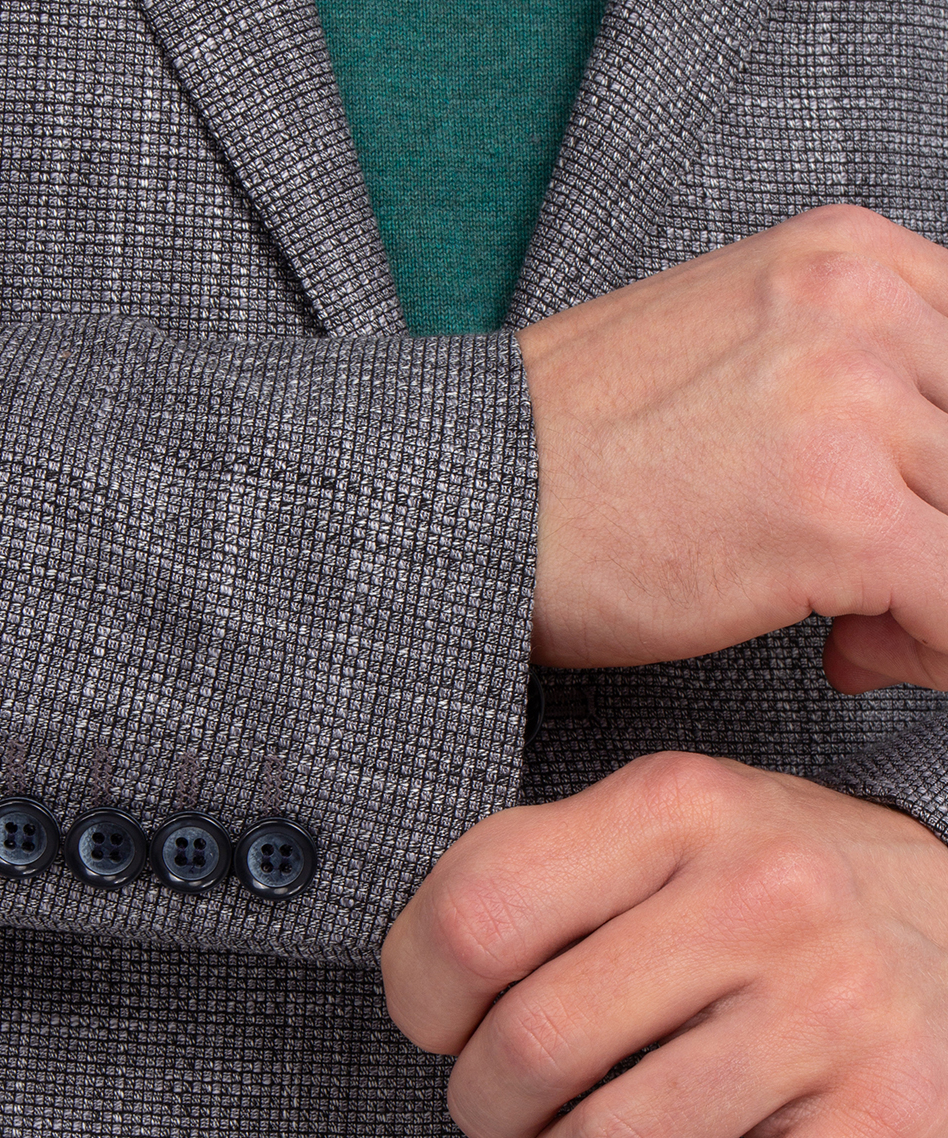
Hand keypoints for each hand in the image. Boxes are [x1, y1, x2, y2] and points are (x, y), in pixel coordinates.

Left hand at [380, 752, 947, 1137]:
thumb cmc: (787, 880)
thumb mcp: (674, 820)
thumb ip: (548, 863)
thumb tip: (426, 973)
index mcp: (678, 805)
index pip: (478, 911)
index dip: (420, 992)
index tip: (438, 1021)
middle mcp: (760, 897)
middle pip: (530, 1044)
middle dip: (482, 1103)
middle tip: (503, 1101)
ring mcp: (833, 1012)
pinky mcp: (892, 1124)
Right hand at [517, 204, 947, 691]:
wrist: (460, 495)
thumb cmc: (569, 451)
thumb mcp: (732, 357)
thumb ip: (848, 386)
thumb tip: (926, 504)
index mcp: (849, 258)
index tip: (912, 526)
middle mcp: (865, 306)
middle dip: (947, 534)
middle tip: (885, 597)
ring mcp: (852, 402)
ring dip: (939, 599)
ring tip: (857, 631)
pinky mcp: (835, 512)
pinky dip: (933, 649)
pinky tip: (850, 657)